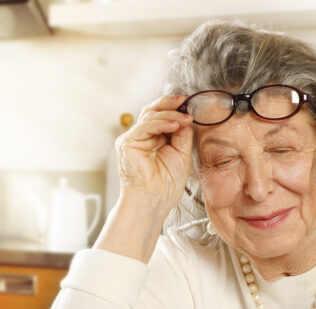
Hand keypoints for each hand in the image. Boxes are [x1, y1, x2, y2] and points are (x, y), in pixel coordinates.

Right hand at [115, 95, 193, 214]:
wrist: (154, 201)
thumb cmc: (166, 185)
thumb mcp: (181, 154)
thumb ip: (182, 134)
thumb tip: (187, 115)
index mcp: (154, 140)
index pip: (162, 117)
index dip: (175, 108)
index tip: (188, 104)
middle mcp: (142, 137)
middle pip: (153, 111)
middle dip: (169, 104)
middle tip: (184, 100)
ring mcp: (133, 139)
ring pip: (150, 116)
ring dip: (169, 114)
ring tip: (184, 118)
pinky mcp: (127, 143)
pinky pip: (145, 126)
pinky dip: (161, 122)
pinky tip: (174, 124)